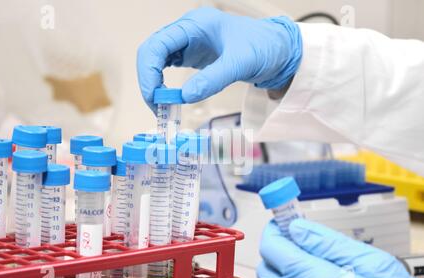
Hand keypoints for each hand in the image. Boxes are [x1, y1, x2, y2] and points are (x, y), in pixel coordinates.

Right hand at [137, 7, 302, 110]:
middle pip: (152, 52)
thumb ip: (214, 79)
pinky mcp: (191, 55)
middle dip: (148, 80)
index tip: (153, 96)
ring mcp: (187, 43)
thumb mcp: (240, 63)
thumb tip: (185, 97)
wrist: (277, 50)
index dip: (149, 71)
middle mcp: (186, 31)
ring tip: (161, 106)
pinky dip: (164, 84)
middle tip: (156, 106)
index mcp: (195, 24)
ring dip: (154, 84)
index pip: (158, 44)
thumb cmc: (263, 47)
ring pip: (157, 61)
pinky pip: (168, 68)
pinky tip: (169, 98)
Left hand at [257, 219, 420, 277]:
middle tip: (294, 235)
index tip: (283, 220)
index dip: (275, 229)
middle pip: (267, 268)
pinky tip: (316, 271)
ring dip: (285, 264)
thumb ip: (325, 242)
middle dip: (275, 247)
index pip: (271, 248)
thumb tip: (295, 227)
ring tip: (310, 253)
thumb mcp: (365, 259)